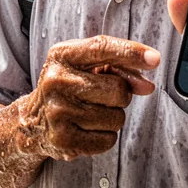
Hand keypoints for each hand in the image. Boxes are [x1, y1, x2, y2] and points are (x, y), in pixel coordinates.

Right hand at [15, 35, 158, 161]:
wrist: (32, 121)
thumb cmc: (67, 87)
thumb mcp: (86, 67)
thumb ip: (119, 68)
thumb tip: (147, 85)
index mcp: (62, 54)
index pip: (102, 48)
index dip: (131, 52)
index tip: (154, 59)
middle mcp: (56, 80)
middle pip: (117, 89)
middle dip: (121, 95)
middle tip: (103, 96)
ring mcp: (57, 111)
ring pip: (116, 118)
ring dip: (112, 117)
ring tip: (91, 112)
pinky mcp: (62, 140)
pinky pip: (107, 140)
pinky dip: (105, 137)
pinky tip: (87, 129)